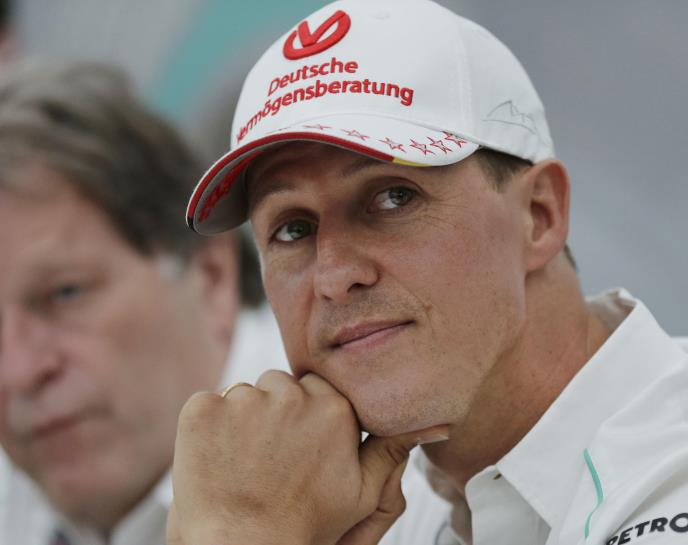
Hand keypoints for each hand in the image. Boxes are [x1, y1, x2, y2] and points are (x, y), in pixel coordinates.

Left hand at [167, 371, 448, 544]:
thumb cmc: (304, 526)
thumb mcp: (361, 493)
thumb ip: (391, 450)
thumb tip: (436, 424)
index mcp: (333, 409)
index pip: (315, 391)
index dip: (304, 419)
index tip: (296, 448)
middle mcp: (290, 394)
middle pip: (279, 387)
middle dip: (275, 414)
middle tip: (270, 460)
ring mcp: (242, 399)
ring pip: (245, 394)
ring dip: (242, 420)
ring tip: (244, 465)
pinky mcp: (202, 409)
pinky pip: (207, 403)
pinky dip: (209, 428)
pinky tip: (216, 460)